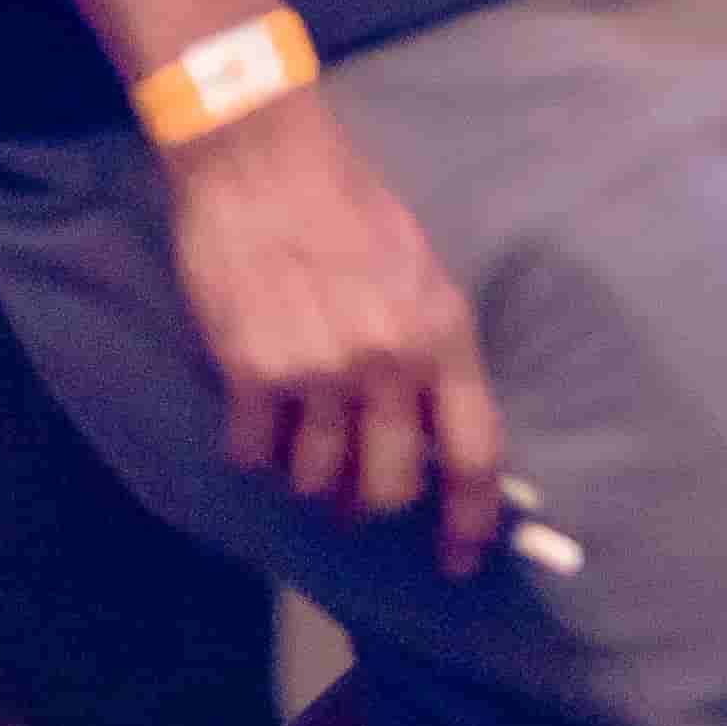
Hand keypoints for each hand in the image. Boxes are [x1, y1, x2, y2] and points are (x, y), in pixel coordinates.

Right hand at [162, 87, 508, 574]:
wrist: (264, 165)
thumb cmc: (349, 208)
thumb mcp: (417, 274)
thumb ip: (427, 350)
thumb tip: (427, 428)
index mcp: (444, 334)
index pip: (474, 450)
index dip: (470, 518)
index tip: (459, 560)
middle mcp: (389, 362)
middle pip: (388, 488)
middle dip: (367, 502)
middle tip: (349, 493)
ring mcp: (320, 373)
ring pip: (315, 479)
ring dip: (306, 472)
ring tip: (298, 432)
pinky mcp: (253, 373)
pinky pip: (254, 453)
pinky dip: (253, 446)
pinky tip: (253, 411)